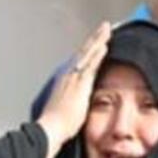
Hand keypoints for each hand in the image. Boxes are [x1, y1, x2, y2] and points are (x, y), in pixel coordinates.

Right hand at [37, 22, 110, 157]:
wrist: (50, 129)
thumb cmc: (55, 126)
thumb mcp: (63, 109)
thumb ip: (71, 102)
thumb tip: (75, 103)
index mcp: (64, 81)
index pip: (79, 61)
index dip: (88, 50)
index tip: (96, 41)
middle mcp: (67, 75)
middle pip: (83, 53)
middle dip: (94, 39)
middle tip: (104, 27)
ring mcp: (72, 77)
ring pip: (87, 54)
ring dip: (97, 40)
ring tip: (107, 29)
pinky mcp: (79, 83)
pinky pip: (90, 64)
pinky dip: (97, 53)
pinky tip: (104, 44)